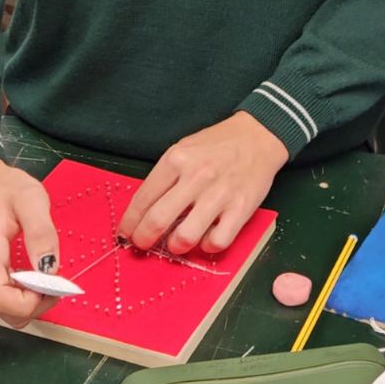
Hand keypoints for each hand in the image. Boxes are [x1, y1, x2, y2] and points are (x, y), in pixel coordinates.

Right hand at [0, 159, 58, 326]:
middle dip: (34, 305)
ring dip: (28, 301)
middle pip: (2, 310)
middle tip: (57, 283)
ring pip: (1, 307)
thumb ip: (42, 233)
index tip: (53, 286)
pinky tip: (32, 275)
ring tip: (47, 277)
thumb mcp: (30, 198)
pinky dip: (19, 293)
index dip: (29, 303)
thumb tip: (51, 269)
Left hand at [118, 112, 288, 253]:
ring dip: (175, 247)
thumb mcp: (184, 149)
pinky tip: (205, 239)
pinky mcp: (241, 209)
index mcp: (177, 160)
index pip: (143, 199)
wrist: (258, 136)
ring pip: (185, 237)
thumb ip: (165, 178)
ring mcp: (220, 194)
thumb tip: (144, 210)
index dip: (129, 222)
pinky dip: (207, 247)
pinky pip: (217, 241)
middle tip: (142, 244)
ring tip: (175, 243)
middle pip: (157, 220)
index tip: (126, 232)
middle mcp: (196, 177)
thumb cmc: (218, 145)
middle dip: (143, 239)